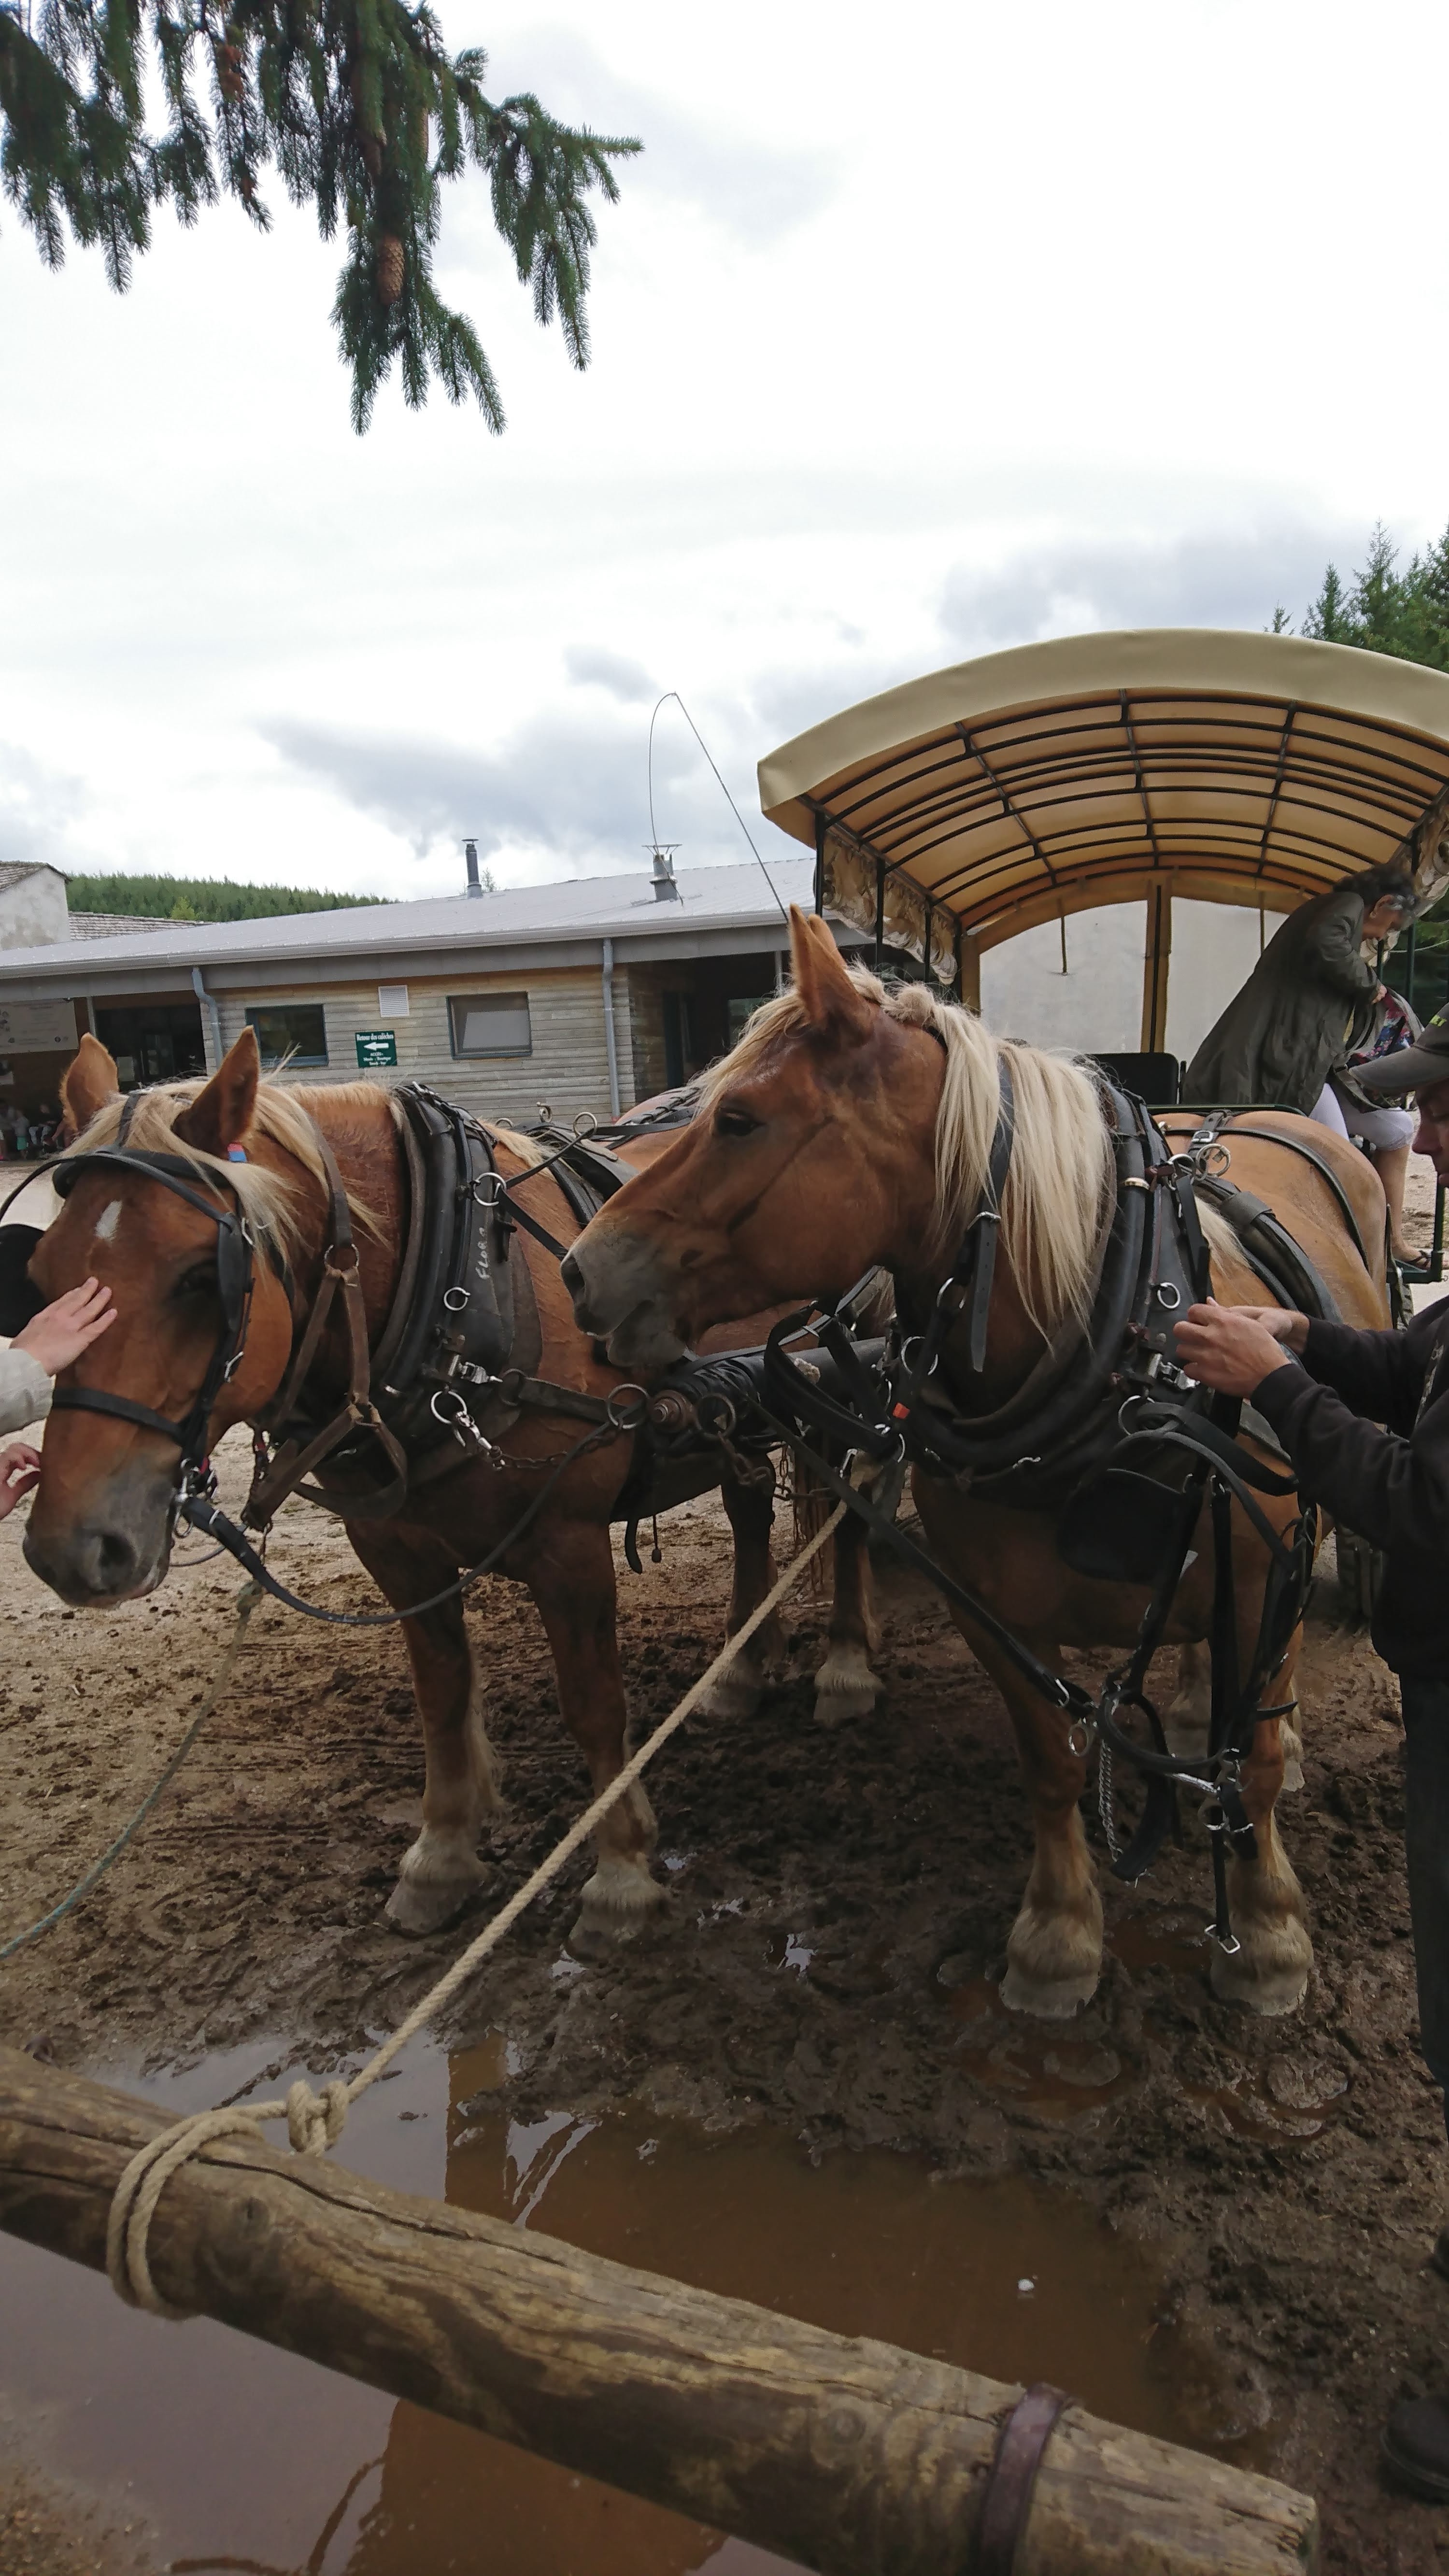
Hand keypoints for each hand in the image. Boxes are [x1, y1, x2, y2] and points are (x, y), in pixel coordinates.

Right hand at [0, 1442, 40, 1519]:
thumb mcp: (11, 1496)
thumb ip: (23, 1484)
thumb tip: (38, 1474)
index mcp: (3, 1470)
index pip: (20, 1454)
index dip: (34, 1455)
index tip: (46, 1462)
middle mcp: (0, 1466)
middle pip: (18, 1448)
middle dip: (34, 1452)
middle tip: (44, 1461)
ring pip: (14, 1448)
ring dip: (30, 1453)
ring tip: (38, 1463)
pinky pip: (7, 1457)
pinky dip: (18, 1458)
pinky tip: (25, 1466)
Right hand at [12, 1279, 114, 1375]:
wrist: (27, 1360)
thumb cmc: (23, 1352)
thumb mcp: (27, 1334)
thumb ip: (37, 1331)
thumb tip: (37, 1335)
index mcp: (45, 1316)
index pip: (61, 1301)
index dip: (72, 1294)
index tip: (78, 1289)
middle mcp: (60, 1317)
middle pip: (77, 1300)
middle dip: (87, 1290)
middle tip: (95, 1282)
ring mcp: (71, 1327)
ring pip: (89, 1310)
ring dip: (99, 1299)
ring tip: (107, 1291)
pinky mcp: (81, 1339)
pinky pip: (96, 1327)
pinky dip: (106, 1319)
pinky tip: (114, 1312)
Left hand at [1173, 1299, 1299, 1396]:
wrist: (1270, 1376)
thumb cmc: (1265, 1350)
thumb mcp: (1251, 1323)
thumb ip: (1225, 1313)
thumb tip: (1210, 1302)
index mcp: (1223, 1321)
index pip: (1194, 1311)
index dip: (1195, 1316)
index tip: (1197, 1321)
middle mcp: (1211, 1336)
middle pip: (1180, 1329)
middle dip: (1185, 1332)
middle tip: (1191, 1337)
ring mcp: (1206, 1356)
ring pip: (1181, 1350)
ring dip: (1189, 1351)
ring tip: (1199, 1354)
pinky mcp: (1205, 1374)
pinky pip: (1188, 1369)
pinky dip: (1194, 1369)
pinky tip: (1202, 1368)